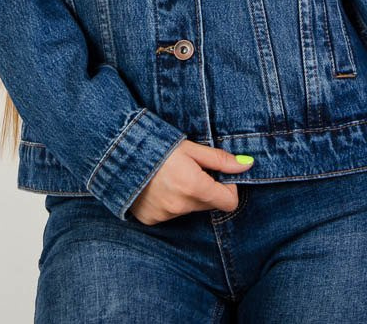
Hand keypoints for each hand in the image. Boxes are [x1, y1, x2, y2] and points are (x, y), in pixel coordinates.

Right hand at [127, 139, 253, 224]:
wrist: (119, 153)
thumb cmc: (158, 146)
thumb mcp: (191, 148)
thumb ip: (220, 160)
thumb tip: (247, 164)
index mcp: (194, 186)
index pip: (228, 202)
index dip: (228, 187)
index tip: (217, 174)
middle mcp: (181, 206)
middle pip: (209, 204)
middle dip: (206, 188)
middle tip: (191, 169)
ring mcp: (165, 215)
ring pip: (189, 208)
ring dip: (187, 195)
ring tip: (170, 175)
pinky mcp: (151, 219)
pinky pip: (171, 214)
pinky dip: (170, 202)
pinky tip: (158, 186)